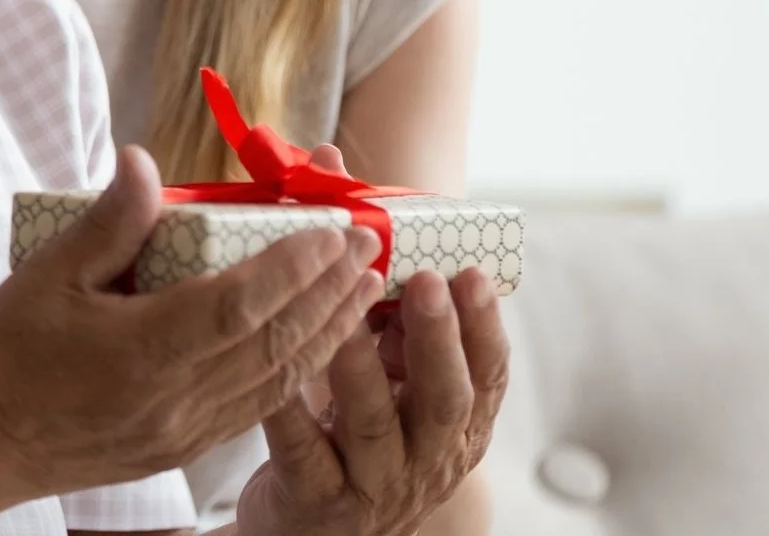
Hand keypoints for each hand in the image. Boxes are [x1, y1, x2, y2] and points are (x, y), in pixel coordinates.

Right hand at [0, 146, 383, 503]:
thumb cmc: (5, 353)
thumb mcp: (46, 274)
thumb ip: (107, 222)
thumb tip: (144, 160)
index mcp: (137, 353)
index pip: (236, 306)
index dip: (290, 267)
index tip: (331, 230)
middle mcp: (171, 400)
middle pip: (273, 343)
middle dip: (329, 291)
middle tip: (371, 244)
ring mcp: (182, 431)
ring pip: (277, 382)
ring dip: (327, 332)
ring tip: (365, 289)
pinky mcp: (182, 448)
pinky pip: (258, 409)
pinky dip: (299, 372)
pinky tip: (320, 343)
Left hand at [231, 268, 508, 535]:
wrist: (313, 533)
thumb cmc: (356, 447)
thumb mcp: (398, 397)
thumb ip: (403, 342)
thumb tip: (396, 260)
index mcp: (456, 429)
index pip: (488, 378)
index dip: (485, 327)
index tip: (471, 276)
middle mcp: (425, 459)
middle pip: (444, 400)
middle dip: (438, 339)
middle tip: (427, 284)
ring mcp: (373, 484)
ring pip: (373, 424)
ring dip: (362, 365)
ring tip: (346, 318)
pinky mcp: (317, 500)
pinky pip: (303, 451)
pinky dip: (291, 412)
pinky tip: (280, 373)